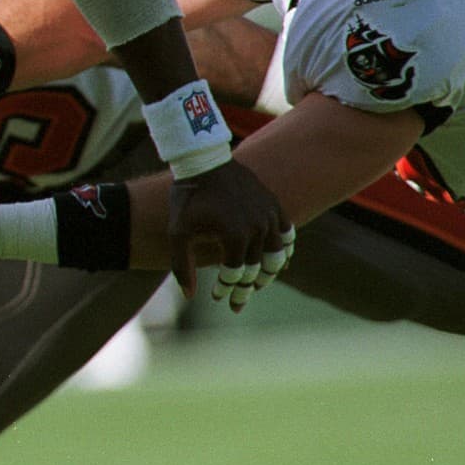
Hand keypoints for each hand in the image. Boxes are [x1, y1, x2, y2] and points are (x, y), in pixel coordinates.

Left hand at [166, 159, 294, 312]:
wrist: (203, 161)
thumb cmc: (188, 197)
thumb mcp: (178, 231)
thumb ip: (182, 265)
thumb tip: (189, 296)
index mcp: (235, 234)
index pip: (235, 274)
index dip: (227, 289)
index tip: (218, 298)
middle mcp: (257, 227)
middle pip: (257, 269)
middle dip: (245, 289)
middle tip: (238, 302)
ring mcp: (268, 215)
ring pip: (276, 255)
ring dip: (268, 274)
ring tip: (257, 284)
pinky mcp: (273, 204)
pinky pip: (287, 233)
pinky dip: (285, 250)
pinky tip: (280, 262)